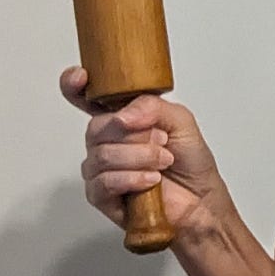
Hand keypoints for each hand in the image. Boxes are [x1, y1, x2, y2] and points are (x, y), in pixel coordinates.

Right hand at [63, 66, 231, 237]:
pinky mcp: (101, 195)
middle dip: (135, 136)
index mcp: (121, 117)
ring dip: (140, 158)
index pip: (86, 97)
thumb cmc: (190, 160)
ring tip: (163, 162)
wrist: (200, 198)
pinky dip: (132, 178)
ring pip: (102, 155)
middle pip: (96, 128)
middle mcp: (106, 141)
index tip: (81, 77)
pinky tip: (150, 180)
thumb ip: (152, 107)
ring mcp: (100, 168)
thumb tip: (122, 116)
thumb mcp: (180, 120)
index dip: (75, 85)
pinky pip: (103, 182)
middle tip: (163, 141)